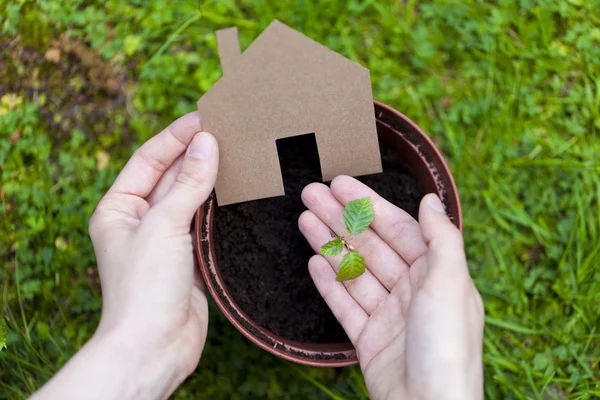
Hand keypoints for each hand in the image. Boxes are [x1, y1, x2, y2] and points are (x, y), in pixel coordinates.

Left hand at [32, 112, 218, 399]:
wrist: (156, 345)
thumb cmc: (145, 287)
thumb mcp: (164, 225)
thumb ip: (188, 183)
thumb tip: (207, 143)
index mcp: (118, 208)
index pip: (148, 160)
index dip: (175, 136)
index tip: (204, 117)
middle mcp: (140, 220)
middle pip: (170, 175)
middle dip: (195, 153)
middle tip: (227, 129)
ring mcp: (166, 239)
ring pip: (190, 197)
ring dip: (209, 176)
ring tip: (237, 151)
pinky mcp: (189, 256)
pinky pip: (205, 221)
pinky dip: (219, 204)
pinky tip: (237, 188)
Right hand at [299, 176, 483, 399]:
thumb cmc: (447, 346)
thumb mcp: (451, 283)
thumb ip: (441, 238)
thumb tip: (431, 198)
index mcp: (435, 274)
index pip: (396, 228)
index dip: (367, 204)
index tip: (340, 185)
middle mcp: (411, 290)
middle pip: (368, 245)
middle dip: (339, 219)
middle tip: (309, 195)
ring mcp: (388, 315)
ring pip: (352, 270)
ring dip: (328, 244)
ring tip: (303, 220)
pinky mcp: (368, 338)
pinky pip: (344, 303)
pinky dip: (329, 283)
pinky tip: (313, 261)